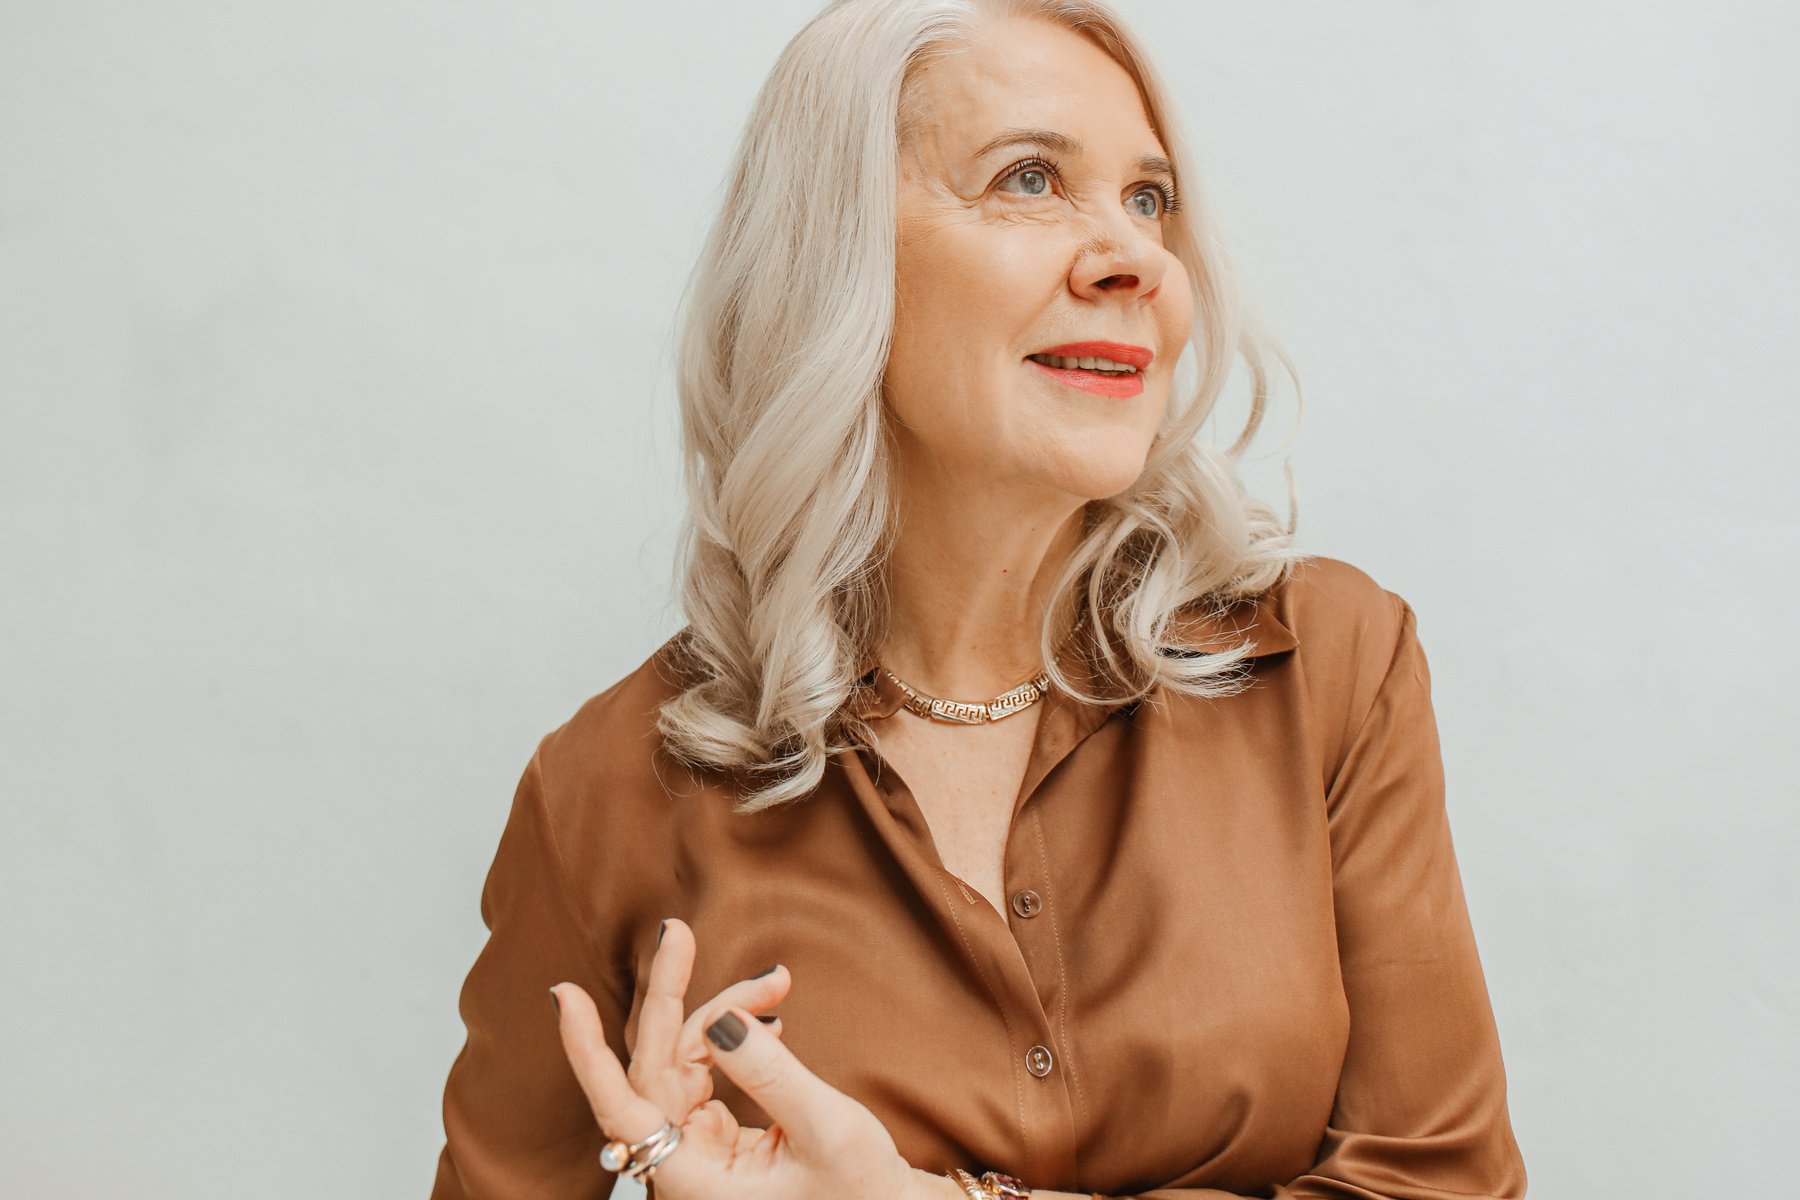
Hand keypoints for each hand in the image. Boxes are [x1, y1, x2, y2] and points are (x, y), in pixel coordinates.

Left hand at [552, 919, 928, 1199]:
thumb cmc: (861, 1192)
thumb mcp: (827, 1129)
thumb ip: (769, 1074)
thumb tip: (718, 1019)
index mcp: (694, 1179)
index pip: (624, 1109)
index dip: (587, 1051)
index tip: (564, 995)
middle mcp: (683, 1165)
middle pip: (656, 1066)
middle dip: (672, 996)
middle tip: (677, 931)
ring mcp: (696, 1150)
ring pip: (683, 1060)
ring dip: (724, 1013)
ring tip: (777, 983)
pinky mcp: (713, 1137)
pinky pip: (706, 1071)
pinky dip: (735, 1037)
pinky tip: (770, 1019)